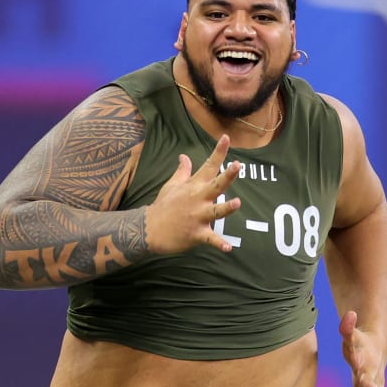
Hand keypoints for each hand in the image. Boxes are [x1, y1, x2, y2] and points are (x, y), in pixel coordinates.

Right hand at [144, 134, 243, 254]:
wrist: (149, 229)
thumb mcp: (171, 186)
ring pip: (215, 211)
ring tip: (237, 203)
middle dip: (227, 176)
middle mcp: (197, 199)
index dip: (219, 152)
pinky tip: (228, 248)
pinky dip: (219, 244)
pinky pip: (210, 239)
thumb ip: (182, 172)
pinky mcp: (196, 234)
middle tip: (238, 166)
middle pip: (216, 186)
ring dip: (226, 208)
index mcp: (193, 186)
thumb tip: (184, 156)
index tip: (226, 138)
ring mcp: (197, 217)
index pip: (209, 166)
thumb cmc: (163, 206)